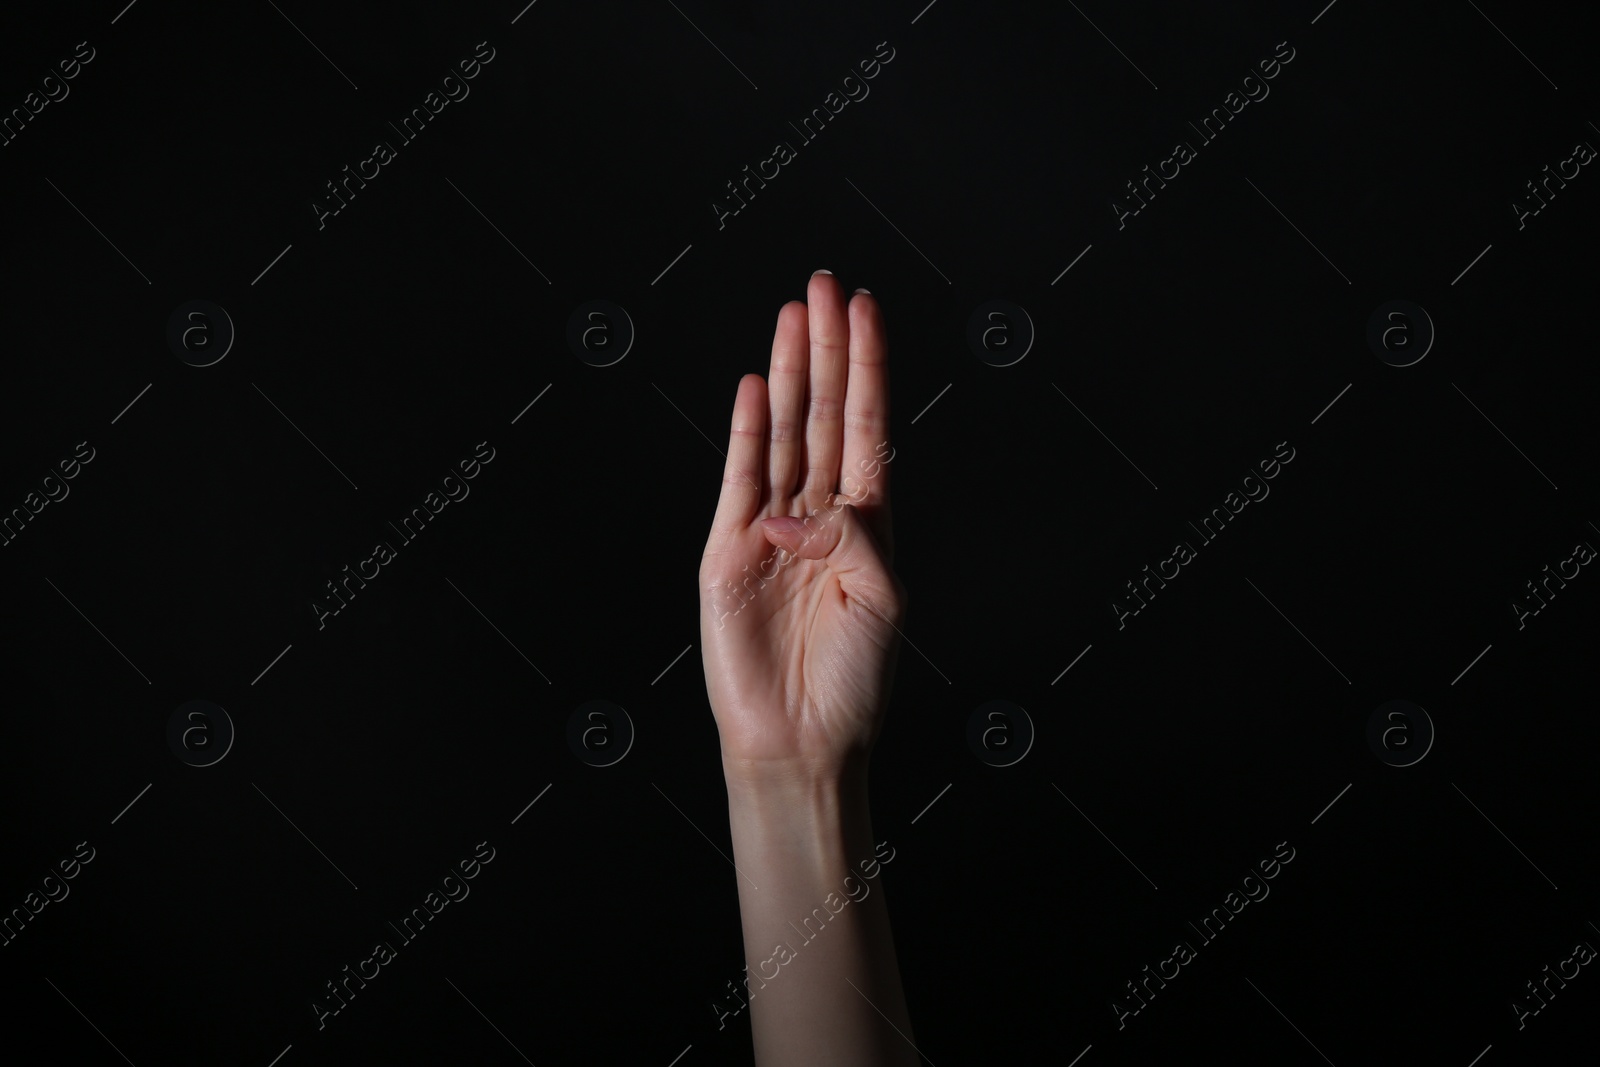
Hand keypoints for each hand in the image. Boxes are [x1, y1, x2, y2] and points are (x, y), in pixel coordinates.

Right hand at [699, 272, 904, 786]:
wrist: (800, 737)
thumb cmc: (854, 679)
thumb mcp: (884, 599)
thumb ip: (854, 537)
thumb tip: (799, 511)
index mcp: (867, 521)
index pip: (866, 425)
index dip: (867, 366)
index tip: (867, 310)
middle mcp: (820, 513)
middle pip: (823, 412)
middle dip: (826, 348)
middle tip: (826, 285)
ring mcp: (771, 527)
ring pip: (781, 432)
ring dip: (787, 374)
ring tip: (792, 316)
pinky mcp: (728, 549)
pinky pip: (738, 477)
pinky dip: (744, 431)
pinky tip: (752, 388)